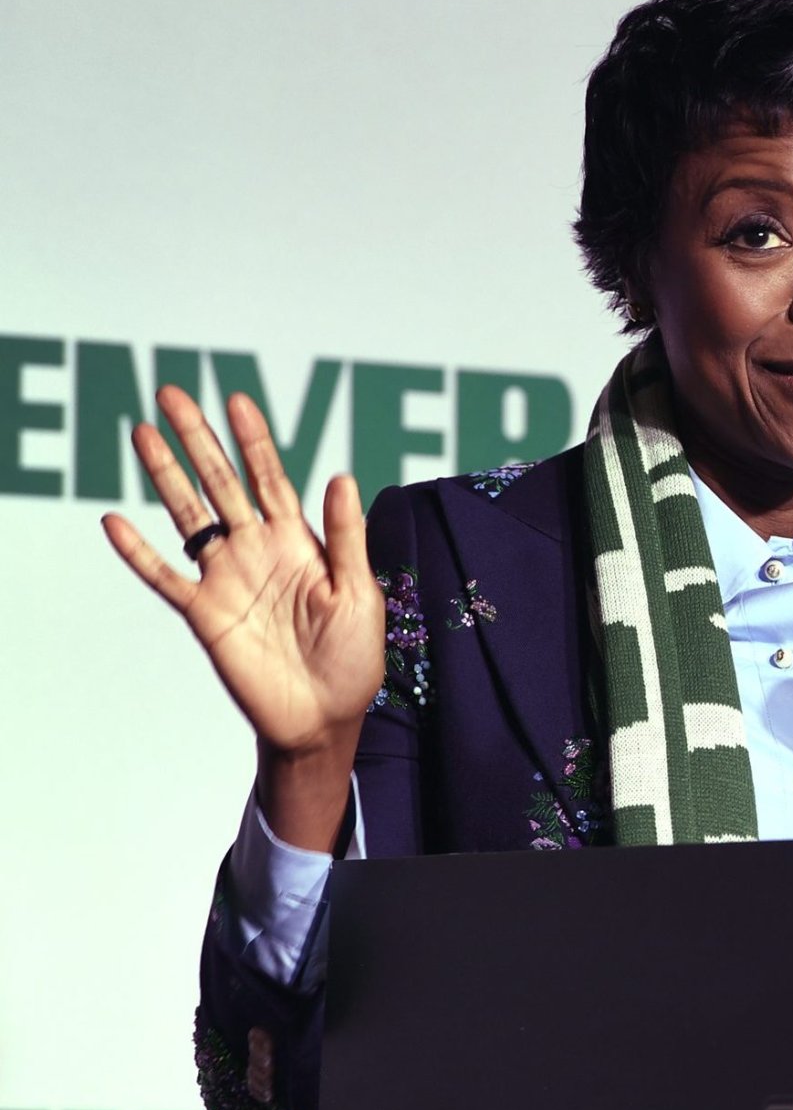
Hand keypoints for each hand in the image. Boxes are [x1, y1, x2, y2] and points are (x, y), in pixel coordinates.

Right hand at [102, 387, 383, 848]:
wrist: (326, 716)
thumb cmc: (354, 657)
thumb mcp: (360, 593)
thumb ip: (347, 537)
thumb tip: (342, 476)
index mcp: (300, 541)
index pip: (271, 478)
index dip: (253, 439)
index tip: (237, 399)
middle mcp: (258, 551)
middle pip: (222, 483)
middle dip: (198, 439)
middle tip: (171, 393)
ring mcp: (227, 579)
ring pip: (189, 516)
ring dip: (165, 477)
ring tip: (141, 433)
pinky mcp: (205, 614)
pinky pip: (165, 577)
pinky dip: (139, 551)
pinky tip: (114, 521)